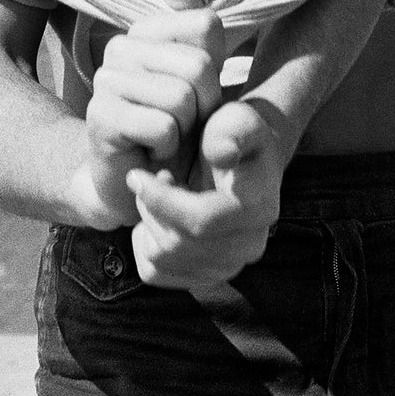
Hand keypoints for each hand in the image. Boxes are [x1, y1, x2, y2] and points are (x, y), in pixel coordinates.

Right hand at [71, 8, 225, 229]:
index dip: (216, 68)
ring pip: (181, 98)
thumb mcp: (205, 84)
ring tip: (165, 136)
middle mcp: (121, 46)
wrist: (140, 182)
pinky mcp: (100, 115)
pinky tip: (150, 150)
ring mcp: (106, 78)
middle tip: (182, 123)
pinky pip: (163, 128)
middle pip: (198, 65)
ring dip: (185, 129)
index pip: (206, 25)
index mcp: (147, 30)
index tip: (195, 93)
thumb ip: (207, 42)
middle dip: (204, 105)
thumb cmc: (178, 130)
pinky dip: (167, 148)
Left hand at [127, 99, 288, 291]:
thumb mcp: (238, 119)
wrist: (243, 159)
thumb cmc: (235, 134)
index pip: (201, 221)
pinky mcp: (205, 276)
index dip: (160, 200)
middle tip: (152, 177)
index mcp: (258, 208)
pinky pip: (155, 273)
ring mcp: (228, 266)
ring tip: (159, 193)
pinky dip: (144, 244)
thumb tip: (222, 156)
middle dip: (151, 208)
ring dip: (148, 223)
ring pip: (163, 260)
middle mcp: (249, 246)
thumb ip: (233, 131)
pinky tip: (157, 217)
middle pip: (177, 244)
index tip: (136, 175)